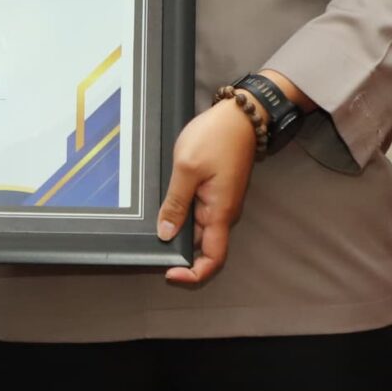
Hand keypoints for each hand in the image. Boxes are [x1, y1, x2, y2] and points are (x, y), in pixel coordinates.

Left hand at [155, 100, 256, 285]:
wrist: (240, 115)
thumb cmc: (217, 137)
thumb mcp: (187, 168)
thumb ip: (176, 203)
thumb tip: (165, 233)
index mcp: (219, 212)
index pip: (212, 259)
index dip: (193, 274)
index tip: (170, 274)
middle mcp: (223, 213)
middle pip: (201, 246)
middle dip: (178, 251)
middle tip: (151, 245)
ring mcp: (220, 202)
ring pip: (197, 229)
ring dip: (178, 230)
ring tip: (155, 221)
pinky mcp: (215, 191)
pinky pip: (198, 212)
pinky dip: (182, 214)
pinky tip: (166, 204)